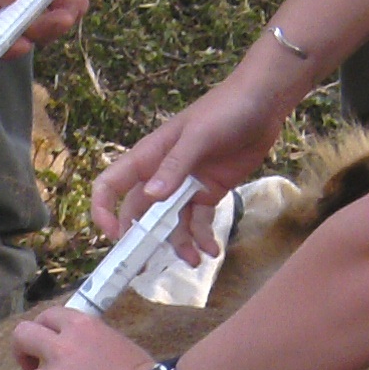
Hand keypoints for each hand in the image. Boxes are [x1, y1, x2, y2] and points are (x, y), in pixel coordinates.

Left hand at [11, 308, 167, 369]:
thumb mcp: (115, 341)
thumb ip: (89, 341)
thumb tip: (76, 353)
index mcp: (81, 325)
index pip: (47, 316)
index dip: (43, 332)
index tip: (48, 347)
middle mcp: (62, 345)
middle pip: (21, 336)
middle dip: (22, 352)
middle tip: (32, 367)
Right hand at [98, 70, 299, 262]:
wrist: (263, 104)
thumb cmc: (225, 110)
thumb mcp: (198, 136)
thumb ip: (174, 166)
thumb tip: (151, 196)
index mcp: (149, 157)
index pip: (112, 185)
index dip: (104, 210)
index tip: (114, 236)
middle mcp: (162, 174)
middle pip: (141, 212)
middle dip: (142, 239)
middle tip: (146, 266)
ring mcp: (186, 185)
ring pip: (172, 222)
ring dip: (179, 243)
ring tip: (194, 260)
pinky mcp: (209, 191)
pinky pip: (200, 221)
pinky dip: (203, 237)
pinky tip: (212, 250)